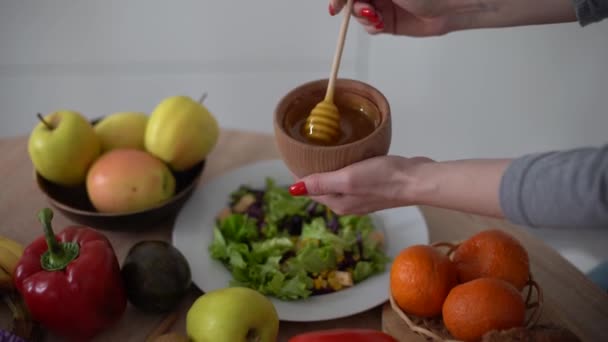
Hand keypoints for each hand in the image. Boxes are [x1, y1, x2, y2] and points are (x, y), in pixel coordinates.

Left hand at [288, 155, 434, 214]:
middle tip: (307, 147)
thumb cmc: (382, 178)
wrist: (417, 179)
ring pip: (337, 181)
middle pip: (322, 186)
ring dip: (329, 168)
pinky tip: (348, 155)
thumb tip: (293, 190)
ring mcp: (362, 196)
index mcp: (338, 204)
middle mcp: (348, 203)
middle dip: (313, 170)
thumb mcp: (347, 178)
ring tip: (323, 148)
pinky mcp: (374, 187)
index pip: (310, 188)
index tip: (295, 154)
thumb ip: (321, 183)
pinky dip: (346, 167)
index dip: (300, 172)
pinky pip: (352, 177)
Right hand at [328, 0, 576, 36]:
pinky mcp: (391, 23)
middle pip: (353, 0)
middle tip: (365, 9)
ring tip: (377, 16)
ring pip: (359, 14)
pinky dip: (371, 27)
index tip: (336, 6)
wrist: (455, 3)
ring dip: (363, 17)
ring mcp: (385, 4)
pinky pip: (371, 27)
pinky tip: (381, 24)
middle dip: (352, 5)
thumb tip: (343, 1)